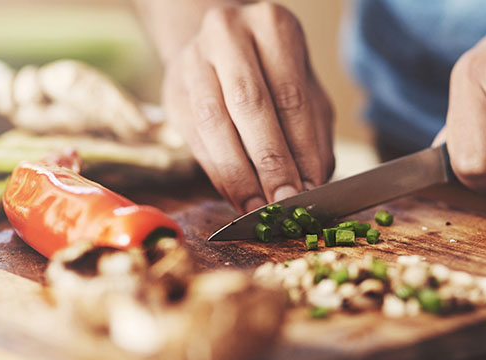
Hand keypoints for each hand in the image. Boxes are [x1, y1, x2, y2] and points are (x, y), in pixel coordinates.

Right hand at [161, 2, 333, 212]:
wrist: (220, 51)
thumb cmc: (274, 76)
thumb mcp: (306, 93)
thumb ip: (312, 136)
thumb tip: (311, 185)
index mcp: (272, 26)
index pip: (290, 96)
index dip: (300, 148)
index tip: (309, 189)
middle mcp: (228, 34)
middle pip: (249, 104)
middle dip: (269, 162)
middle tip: (284, 201)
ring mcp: (193, 60)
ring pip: (214, 123)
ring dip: (238, 173)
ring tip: (258, 207)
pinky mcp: (172, 91)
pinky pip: (194, 138)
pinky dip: (218, 173)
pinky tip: (236, 196)